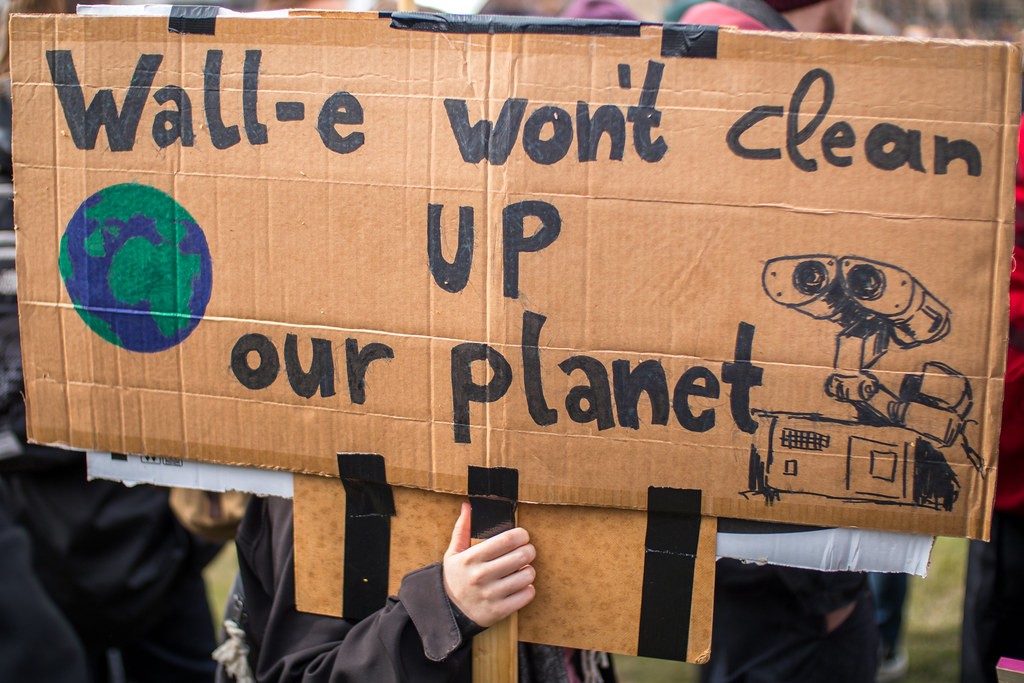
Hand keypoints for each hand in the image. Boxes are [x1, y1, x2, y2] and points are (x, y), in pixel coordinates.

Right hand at [442, 502, 535, 627]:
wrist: (448, 612)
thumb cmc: (455, 578)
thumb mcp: (453, 553)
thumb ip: (462, 529)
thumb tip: (467, 506)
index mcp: (471, 558)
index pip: (506, 540)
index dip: (521, 535)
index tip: (523, 536)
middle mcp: (481, 576)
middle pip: (521, 555)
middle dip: (529, 550)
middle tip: (526, 551)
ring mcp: (491, 594)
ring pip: (527, 575)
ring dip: (529, 570)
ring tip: (521, 570)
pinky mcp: (499, 611)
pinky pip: (527, 595)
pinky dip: (528, 589)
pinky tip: (520, 586)